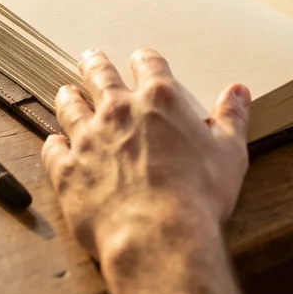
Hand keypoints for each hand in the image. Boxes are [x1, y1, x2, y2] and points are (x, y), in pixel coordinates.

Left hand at [40, 48, 250, 261]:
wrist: (157, 234)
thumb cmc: (198, 195)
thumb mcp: (230, 153)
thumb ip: (232, 118)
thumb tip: (239, 91)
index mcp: (160, 100)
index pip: (149, 65)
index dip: (145, 60)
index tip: (141, 59)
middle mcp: (119, 110)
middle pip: (100, 76)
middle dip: (95, 65)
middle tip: (90, 58)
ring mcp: (88, 138)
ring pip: (70, 106)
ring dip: (69, 97)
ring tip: (67, 91)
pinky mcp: (67, 170)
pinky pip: (53, 149)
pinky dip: (54, 143)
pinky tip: (54, 142)